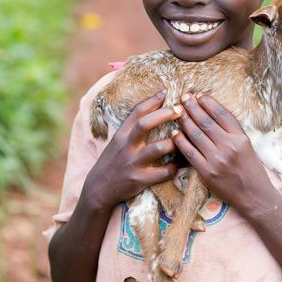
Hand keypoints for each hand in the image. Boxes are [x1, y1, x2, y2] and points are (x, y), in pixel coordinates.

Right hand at [83, 91, 180, 210]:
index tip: (166, 92)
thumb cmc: (113, 161)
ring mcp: (132, 163)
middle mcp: (126, 146)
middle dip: (164, 114)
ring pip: (157, 149)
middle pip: (145, 125)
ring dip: (173, 143)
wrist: (98, 189)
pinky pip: (162, 173)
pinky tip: (180, 165)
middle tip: (180, 109)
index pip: (136, 112)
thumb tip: (153, 111)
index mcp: (121, 134)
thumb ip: (132, 128)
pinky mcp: (139, 180)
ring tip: (183, 139)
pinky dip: (174, 168)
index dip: (152, 100)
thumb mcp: (117, 141)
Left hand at [171, 93, 274, 214]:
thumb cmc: (250, 168)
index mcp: (240, 137)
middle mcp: (229, 146)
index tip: (199, 95)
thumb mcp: (246, 145)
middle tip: (184, 97)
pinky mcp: (207, 172)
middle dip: (193, 107)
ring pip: (196, 134)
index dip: (208, 102)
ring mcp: (217, 159)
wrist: (253, 196)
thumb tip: (211, 111)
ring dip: (185, 120)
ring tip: (178, 111)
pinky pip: (190, 152)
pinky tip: (175, 133)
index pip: (221, 114)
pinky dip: (181, 141)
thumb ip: (231, 130)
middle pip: (206, 121)